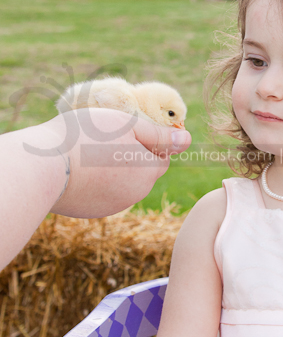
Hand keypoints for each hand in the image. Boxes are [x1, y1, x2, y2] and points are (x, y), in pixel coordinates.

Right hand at [42, 108, 190, 216]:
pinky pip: (103, 193)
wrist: (41, 168)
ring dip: (114, 169)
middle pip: (143, 171)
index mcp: (148, 172)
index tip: (127, 130)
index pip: (162, 156)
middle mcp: (135, 194)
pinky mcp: (91, 211)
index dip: (148, 141)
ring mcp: (112, 205)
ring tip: (89, 150)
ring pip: (123, 182)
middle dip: (132, 156)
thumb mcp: (127, 125)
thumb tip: (186, 140)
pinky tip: (78, 168)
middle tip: (107, 138)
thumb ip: (158, 135)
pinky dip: (97, 181)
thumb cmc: (85, 137)